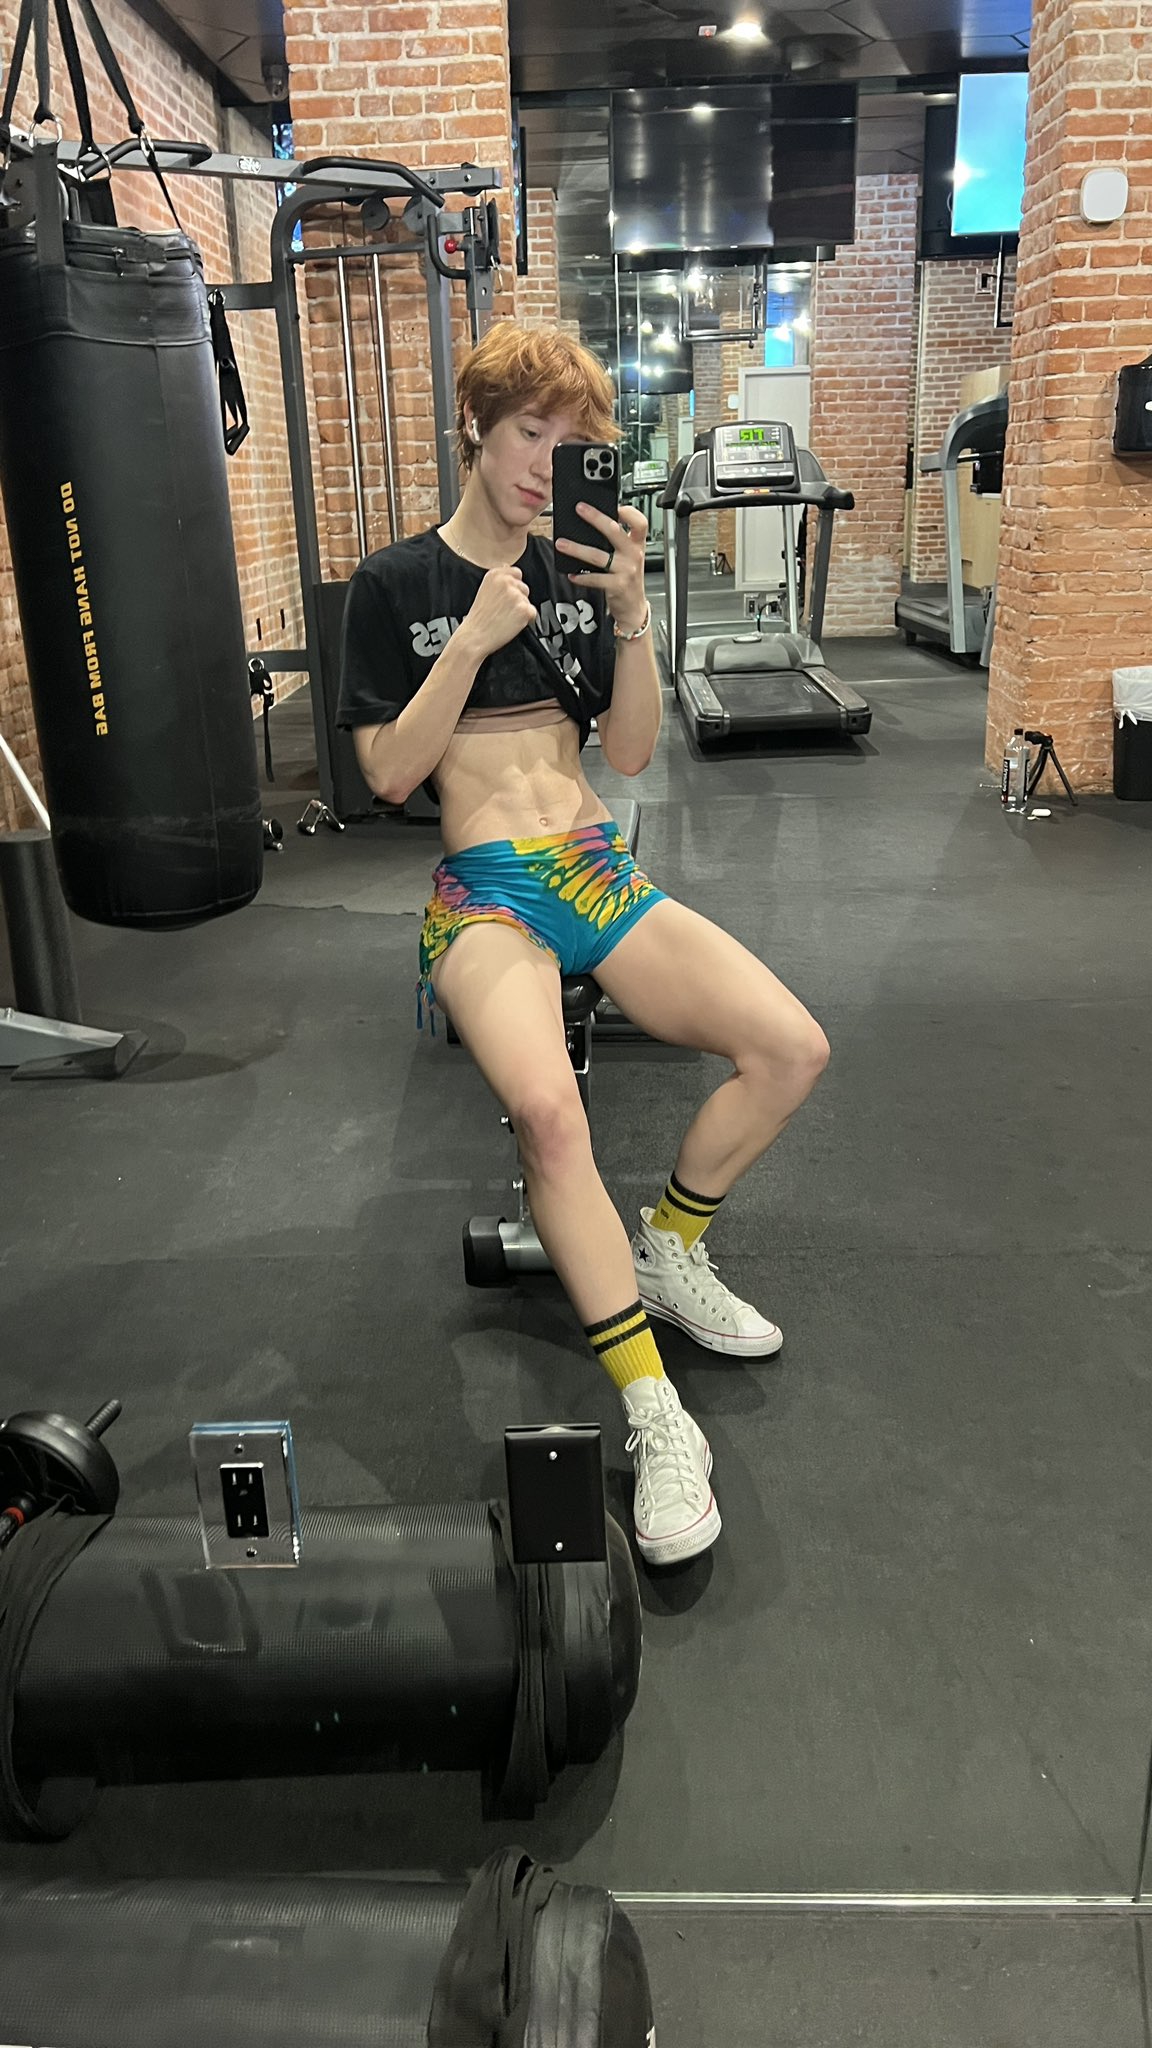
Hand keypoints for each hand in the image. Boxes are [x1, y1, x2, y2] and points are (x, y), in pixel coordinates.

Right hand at [457, 565, 536, 661]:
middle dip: (518, 599)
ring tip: (505, 617)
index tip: (507, 596)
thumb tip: (510, 570)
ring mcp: (516, 595)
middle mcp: (506, 582)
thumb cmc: (478, 618)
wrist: (475, 636)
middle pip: (524, 587)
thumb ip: (499, 580)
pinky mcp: (524, 609)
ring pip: (527, 601)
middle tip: (504, 610)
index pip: (516, 573)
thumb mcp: (484, 590)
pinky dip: (526, 620)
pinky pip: (532, 613)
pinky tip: (511, 623)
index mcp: (495, 575)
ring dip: (520, 610)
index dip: (514, 586)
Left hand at [555, 503, 648, 633]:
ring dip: (577, 549)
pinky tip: (571, 574)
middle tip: (579, 509)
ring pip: (598, 555)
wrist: (634, 607)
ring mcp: (626, 570)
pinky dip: (581, 576)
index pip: (640, 522)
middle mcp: (634, 555)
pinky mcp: (617, 585)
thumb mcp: (629, 557)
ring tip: (561, 543)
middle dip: (595, 518)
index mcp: (637, 544)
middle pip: (614, 531)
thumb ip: (618, 542)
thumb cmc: (628, 579)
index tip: (615, 505)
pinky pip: (595, 578)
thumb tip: (593, 525)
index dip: (629, 512)